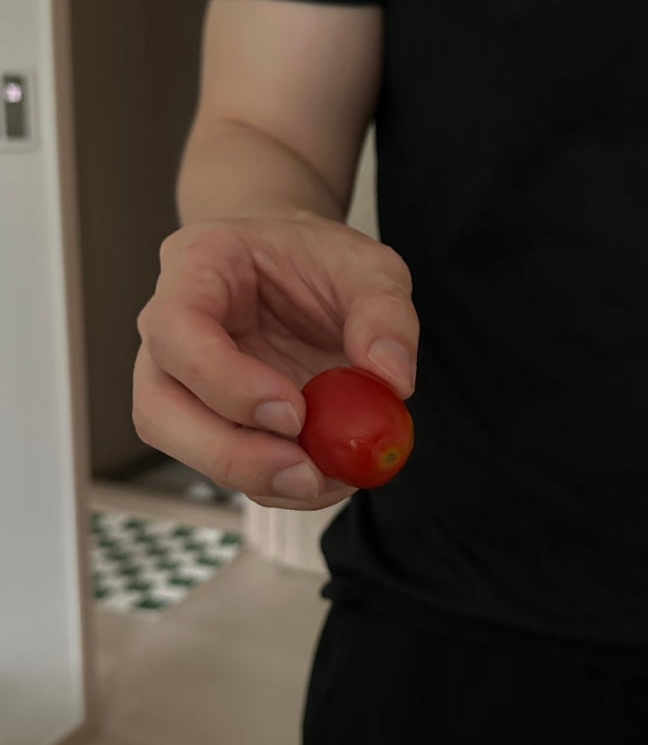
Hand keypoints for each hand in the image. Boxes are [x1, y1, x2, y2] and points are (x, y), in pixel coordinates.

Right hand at [132, 211, 418, 510]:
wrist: (299, 272)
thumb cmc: (320, 260)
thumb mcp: (371, 267)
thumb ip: (386, 314)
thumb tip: (392, 381)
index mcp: (197, 266)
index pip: (176, 327)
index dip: (226, 381)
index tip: (294, 412)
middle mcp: (168, 328)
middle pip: (157, 404)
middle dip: (229, 452)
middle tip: (305, 470)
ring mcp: (179, 379)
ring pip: (180, 444)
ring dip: (250, 475)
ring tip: (323, 478)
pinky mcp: (206, 420)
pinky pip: (223, 465)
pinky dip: (273, 484)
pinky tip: (324, 477)